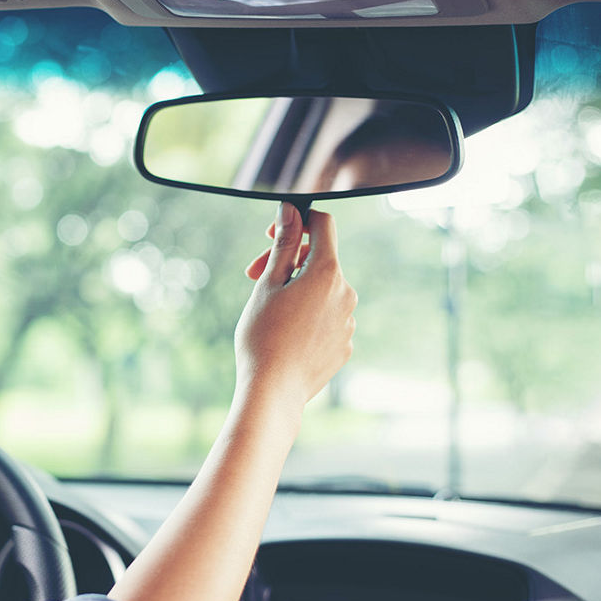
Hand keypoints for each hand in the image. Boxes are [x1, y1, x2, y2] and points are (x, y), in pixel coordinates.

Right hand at [233, 203, 355, 413]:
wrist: (273, 391)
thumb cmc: (264, 335)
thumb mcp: (268, 283)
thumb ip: (284, 244)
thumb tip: (291, 210)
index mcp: (328, 273)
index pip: (324, 225)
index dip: (298, 221)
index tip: (272, 235)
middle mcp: (346, 294)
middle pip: (320, 260)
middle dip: (289, 261)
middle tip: (252, 276)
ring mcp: (348, 322)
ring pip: (322, 291)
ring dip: (296, 289)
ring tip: (267, 310)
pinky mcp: (344, 345)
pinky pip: (326, 318)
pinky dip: (306, 316)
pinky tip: (283, 333)